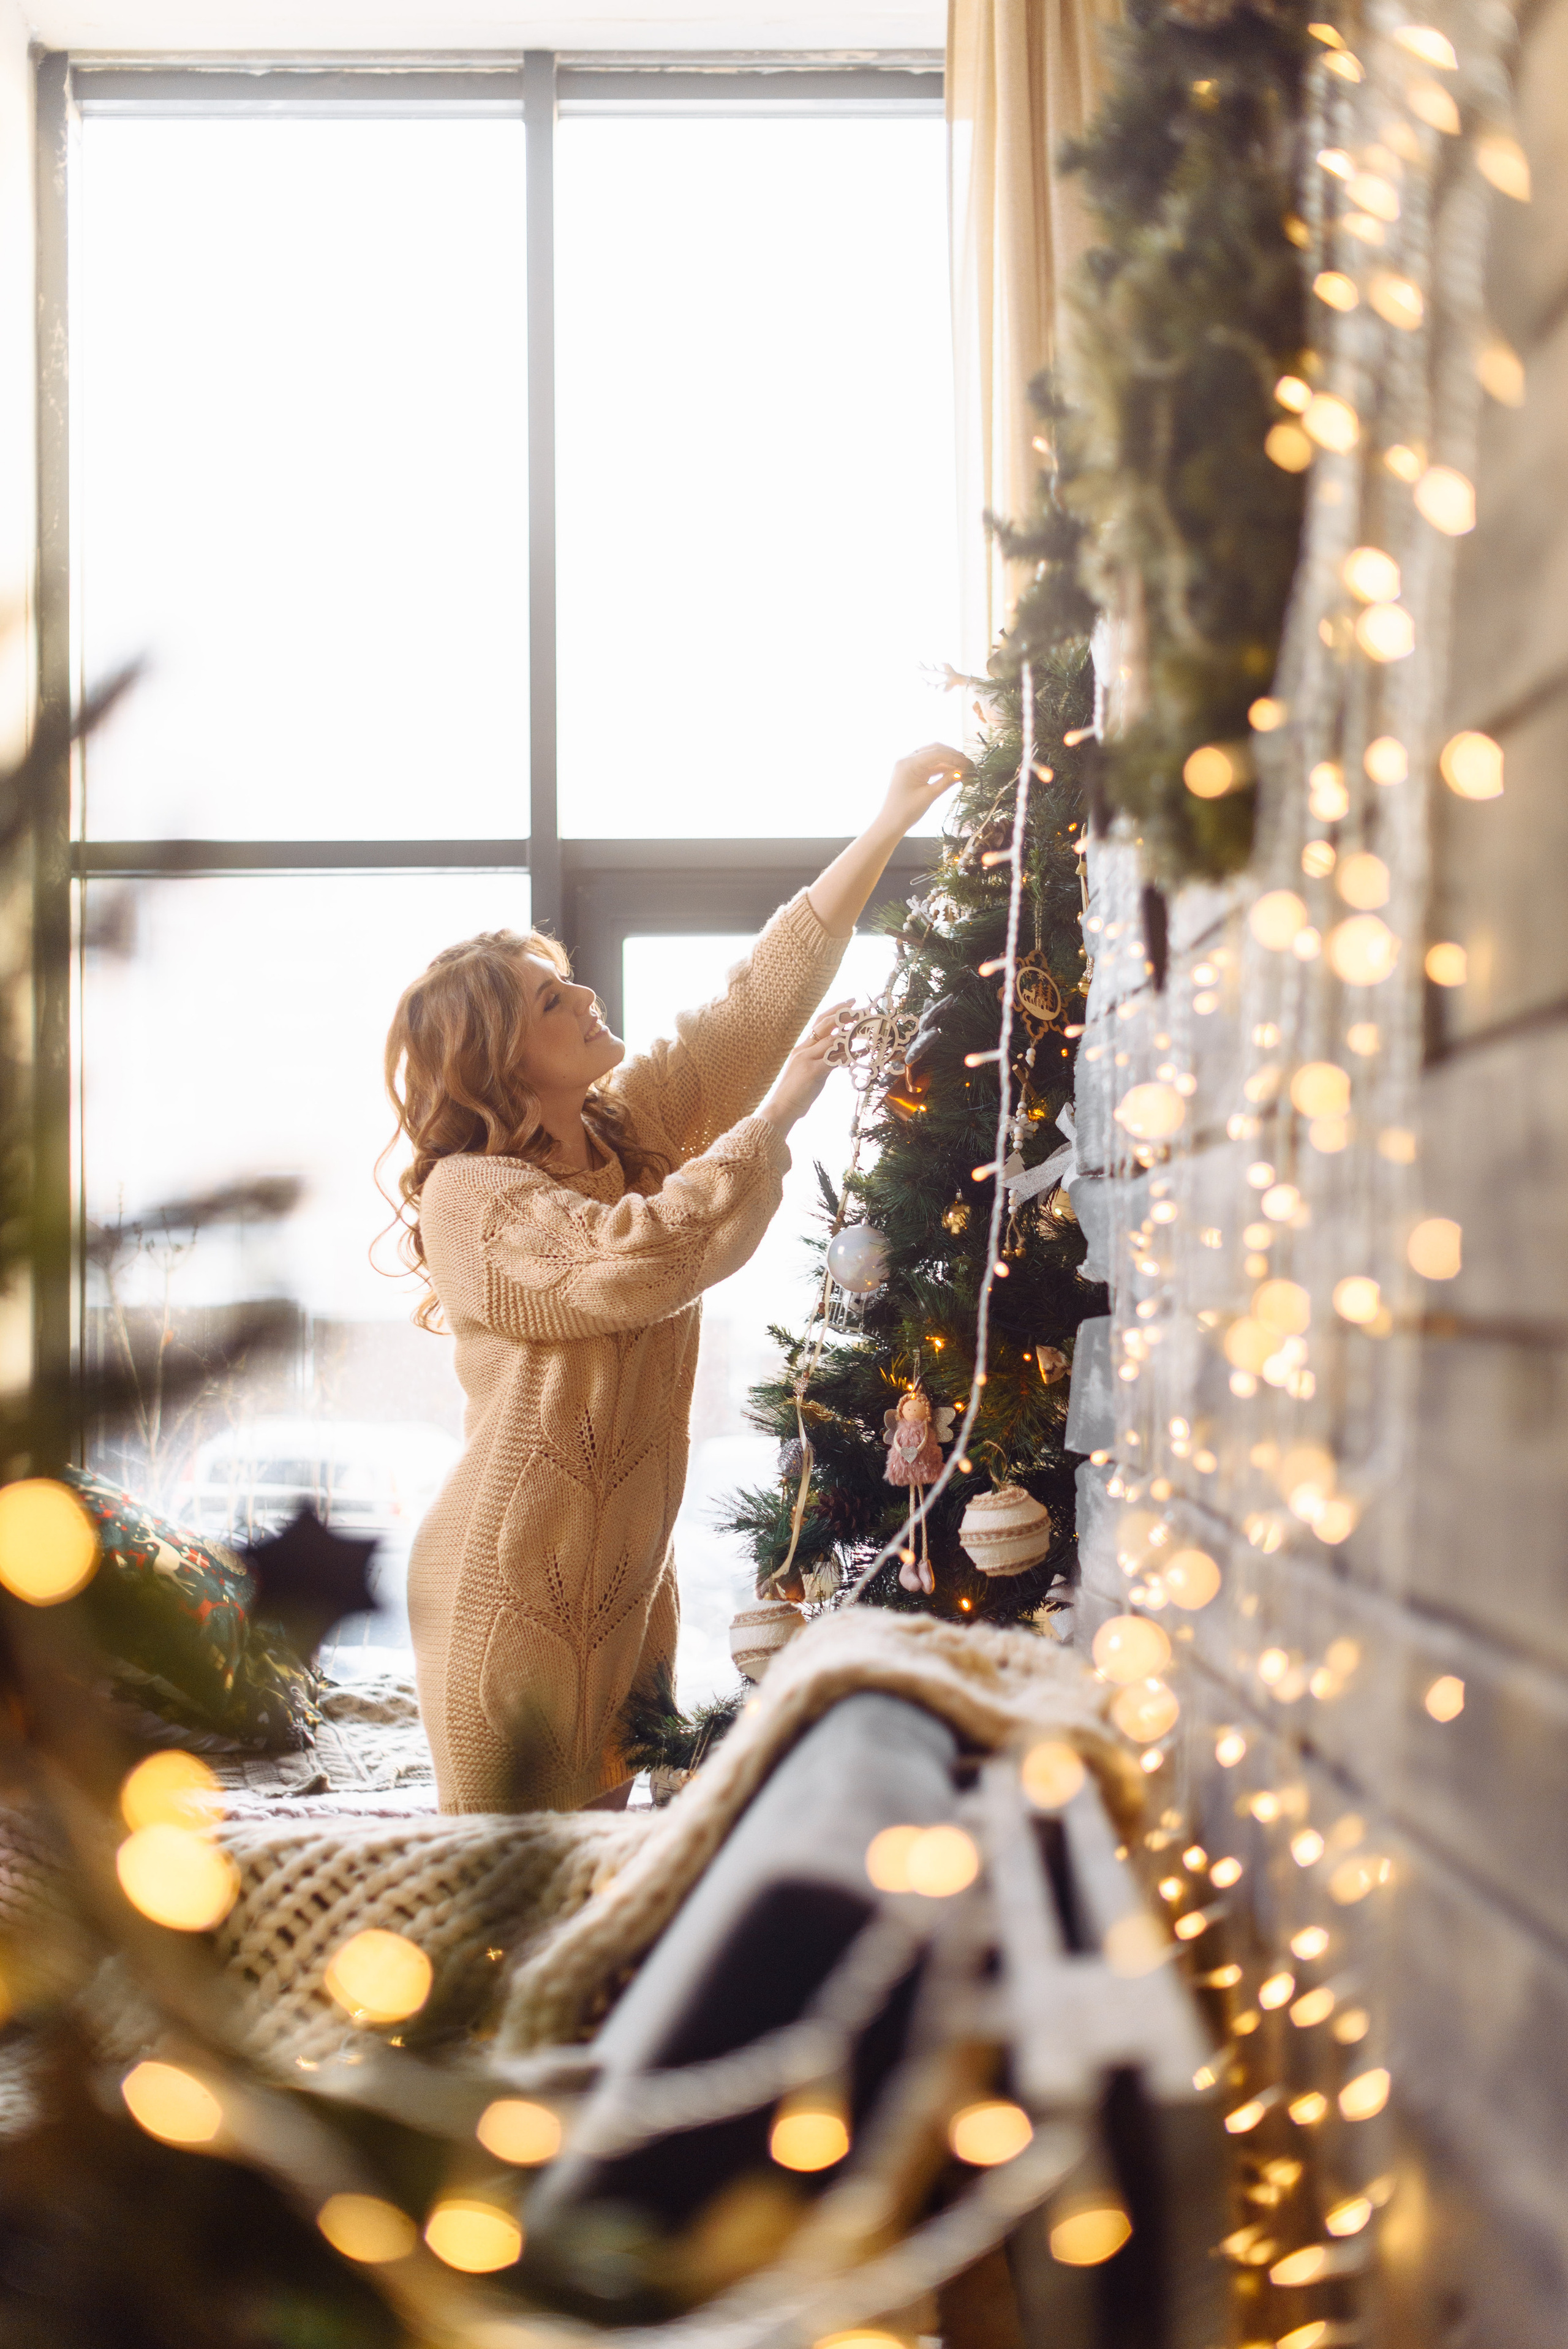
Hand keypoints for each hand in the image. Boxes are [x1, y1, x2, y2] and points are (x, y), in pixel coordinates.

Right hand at [759, 1000, 853, 1134]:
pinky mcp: (812, 1072)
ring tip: (865, 1026)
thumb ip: (824, 1061)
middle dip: (843, 1013)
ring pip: (831, 1039)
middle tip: (859, 1006)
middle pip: (824, 1023)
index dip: (835, 1012)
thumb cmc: (796, 1093)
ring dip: (850, 1031)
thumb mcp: (811, 1073)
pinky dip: (848, 1054)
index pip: (819, 1023)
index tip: (849, 1005)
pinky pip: (833, 1059)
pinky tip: (861, 1052)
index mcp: (801, 1048)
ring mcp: (806, 1059)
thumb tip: (842, 1055)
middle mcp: (803, 1049)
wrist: (781, 1108)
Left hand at [879, 743, 972, 838]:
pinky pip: (928, 766)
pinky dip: (941, 768)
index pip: (936, 753)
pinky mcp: (911, 772)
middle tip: (968, 764)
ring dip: (948, 762)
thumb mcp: (929, 796)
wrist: (890, 824)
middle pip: (934, 750)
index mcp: (908, 764)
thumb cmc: (906, 812)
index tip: (969, 764)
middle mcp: (907, 760)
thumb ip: (946, 781)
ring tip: (964, 768)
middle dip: (952, 756)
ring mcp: (908, 766)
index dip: (955, 757)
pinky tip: (954, 772)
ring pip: (932, 757)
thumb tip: (963, 772)